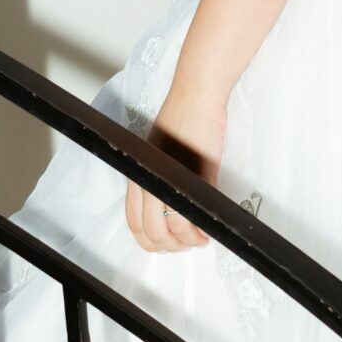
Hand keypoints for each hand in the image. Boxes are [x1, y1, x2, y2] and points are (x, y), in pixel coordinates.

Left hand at [125, 83, 226, 252]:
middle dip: (171, 247)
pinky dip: (201, 229)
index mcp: (138, 173)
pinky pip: (193, 214)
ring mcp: (170, 178)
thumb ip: (160, 181)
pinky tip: (207, 229)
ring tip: (200, 238)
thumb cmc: (182, 116)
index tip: (165, 245)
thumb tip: (170, 213)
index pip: (134, 223)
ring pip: (172, 229)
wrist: (198, 94)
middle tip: (187, 244)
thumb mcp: (162, 152)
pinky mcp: (194, 175)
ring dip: (188, 241)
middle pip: (152, 233)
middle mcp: (148, 179)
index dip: (150, 242)